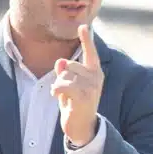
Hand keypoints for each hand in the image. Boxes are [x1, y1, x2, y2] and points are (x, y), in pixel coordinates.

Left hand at [51, 25, 102, 146]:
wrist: (82, 127)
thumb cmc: (75, 105)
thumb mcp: (70, 86)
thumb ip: (65, 72)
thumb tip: (60, 61)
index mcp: (95, 72)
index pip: (91, 52)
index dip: (87, 39)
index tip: (84, 26)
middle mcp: (96, 77)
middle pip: (69, 65)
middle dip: (62, 77)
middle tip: (68, 92)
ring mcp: (91, 86)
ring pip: (64, 75)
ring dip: (59, 86)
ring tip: (65, 97)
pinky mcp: (83, 96)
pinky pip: (63, 85)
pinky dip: (56, 90)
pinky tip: (58, 98)